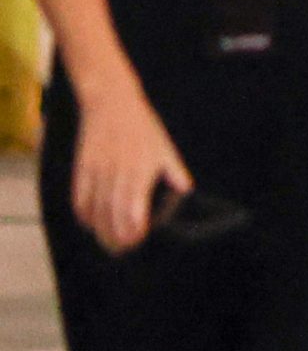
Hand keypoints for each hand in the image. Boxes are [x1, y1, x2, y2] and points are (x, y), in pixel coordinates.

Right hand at [72, 85, 191, 253]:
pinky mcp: (82, 167)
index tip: (137, 240)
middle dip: (116, 237)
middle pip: (111, 214)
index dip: (132, 228)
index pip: (132, 208)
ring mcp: (97, 169)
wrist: (111, 101)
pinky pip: (79, 198)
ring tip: (108, 241)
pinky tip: (92, 222)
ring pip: (94, 210)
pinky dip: (84, 214)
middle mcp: (116, 171)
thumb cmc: (143, 128)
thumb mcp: (164, 147)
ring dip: (100, 230)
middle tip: (122, 249)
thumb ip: (174, 172)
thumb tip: (185, 190)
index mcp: (140, 168)